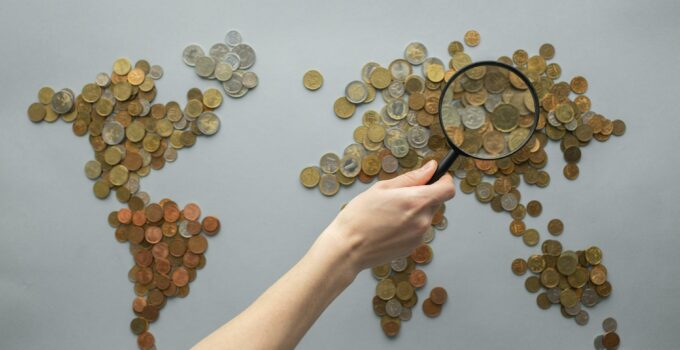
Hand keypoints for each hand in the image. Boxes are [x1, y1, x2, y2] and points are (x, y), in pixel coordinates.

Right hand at [323, 160, 454, 273]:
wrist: (348, 248)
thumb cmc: (359, 217)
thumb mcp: (382, 188)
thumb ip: (411, 178)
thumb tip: (431, 168)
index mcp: (417, 201)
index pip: (448, 189)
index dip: (443, 181)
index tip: (434, 178)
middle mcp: (423, 220)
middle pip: (436, 202)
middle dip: (423, 196)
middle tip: (399, 196)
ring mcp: (419, 236)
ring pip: (426, 217)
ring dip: (415, 212)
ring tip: (389, 214)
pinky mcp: (413, 247)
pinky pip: (417, 230)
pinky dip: (408, 226)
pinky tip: (389, 226)